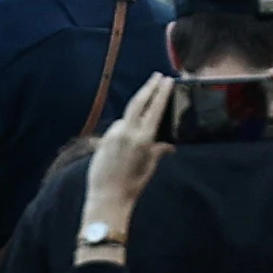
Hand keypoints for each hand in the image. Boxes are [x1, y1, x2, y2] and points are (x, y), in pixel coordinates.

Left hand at [81, 73, 175, 224]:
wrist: (107, 197)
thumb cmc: (133, 185)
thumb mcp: (149, 167)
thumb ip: (158, 150)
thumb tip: (170, 145)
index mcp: (143, 139)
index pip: (154, 109)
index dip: (161, 93)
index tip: (166, 80)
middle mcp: (127, 132)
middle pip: (138, 102)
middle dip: (149, 87)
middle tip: (157, 76)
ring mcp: (113, 134)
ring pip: (127, 116)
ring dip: (136, 112)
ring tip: (144, 113)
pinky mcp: (103, 139)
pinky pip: (117, 127)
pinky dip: (124, 127)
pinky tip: (127, 135)